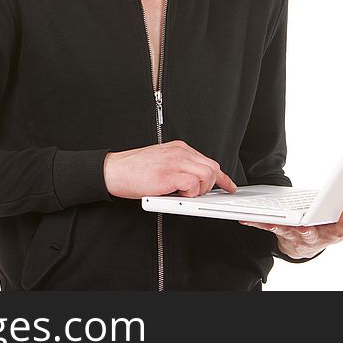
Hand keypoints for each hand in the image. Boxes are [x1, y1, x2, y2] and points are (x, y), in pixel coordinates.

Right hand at [104, 140, 236, 198]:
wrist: (114, 171)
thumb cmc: (133, 170)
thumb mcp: (161, 162)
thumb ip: (180, 167)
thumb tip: (196, 181)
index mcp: (179, 148)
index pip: (208, 161)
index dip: (222, 177)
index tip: (228, 186)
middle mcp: (180, 152)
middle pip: (212, 168)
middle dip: (210, 185)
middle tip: (198, 194)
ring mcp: (175, 162)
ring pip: (206, 175)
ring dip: (199, 190)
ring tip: (184, 194)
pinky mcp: (169, 175)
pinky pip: (193, 184)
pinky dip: (189, 193)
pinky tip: (177, 193)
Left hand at [240, 206, 342, 259]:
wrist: (302, 245)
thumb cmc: (325, 230)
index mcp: (335, 232)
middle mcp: (319, 235)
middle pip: (327, 232)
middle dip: (332, 223)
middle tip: (336, 213)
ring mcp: (301, 236)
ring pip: (296, 231)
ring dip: (289, 227)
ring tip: (286, 223)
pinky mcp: (283, 233)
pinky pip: (271, 228)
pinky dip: (260, 224)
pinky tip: (248, 220)